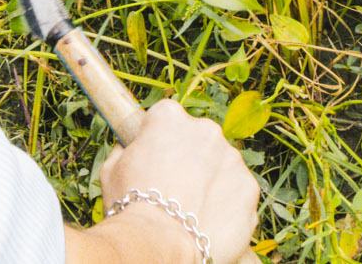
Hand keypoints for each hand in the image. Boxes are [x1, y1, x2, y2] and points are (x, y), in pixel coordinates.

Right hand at [93, 101, 258, 263]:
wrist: (160, 244)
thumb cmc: (131, 206)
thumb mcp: (112, 170)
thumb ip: (126, 151)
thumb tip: (129, 149)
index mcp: (170, 117)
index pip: (166, 118)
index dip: (159, 141)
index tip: (155, 160)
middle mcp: (206, 130)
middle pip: (199, 140)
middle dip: (190, 160)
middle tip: (174, 190)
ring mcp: (232, 158)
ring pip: (222, 166)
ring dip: (211, 183)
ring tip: (192, 212)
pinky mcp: (249, 188)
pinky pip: (238, 194)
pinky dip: (228, 207)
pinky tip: (208, 223)